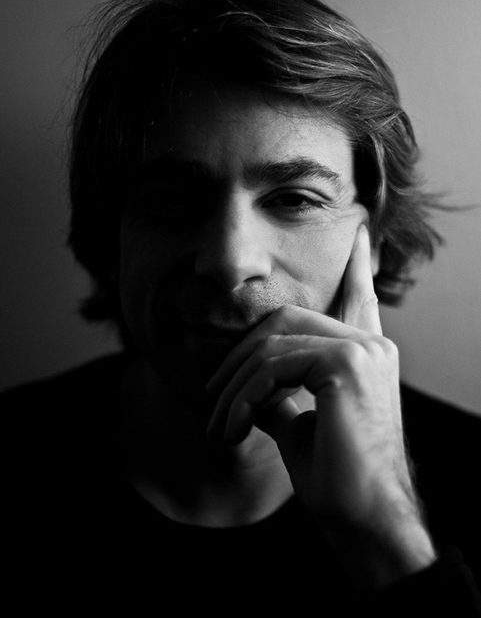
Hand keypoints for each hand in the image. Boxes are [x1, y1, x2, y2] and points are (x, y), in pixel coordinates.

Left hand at [206, 224, 435, 587]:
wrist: (363, 520)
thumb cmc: (335, 478)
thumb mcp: (298, 425)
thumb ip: (279, 394)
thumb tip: (246, 387)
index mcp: (364, 354)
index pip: (357, 297)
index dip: (356, 266)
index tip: (360, 232)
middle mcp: (369, 344)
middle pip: (285, 320)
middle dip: (239, 358)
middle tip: (212, 398)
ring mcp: (362, 350)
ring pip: (273, 344)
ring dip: (234, 386)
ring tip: (220, 427)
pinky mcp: (347, 364)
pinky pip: (274, 366)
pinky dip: (243, 396)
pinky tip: (234, 428)